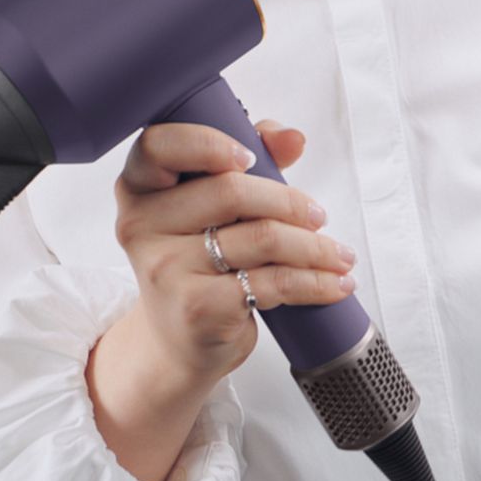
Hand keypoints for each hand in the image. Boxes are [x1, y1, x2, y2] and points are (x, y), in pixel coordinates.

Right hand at [87, 121, 355, 480]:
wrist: (178, 343)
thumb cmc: (201, 264)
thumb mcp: (213, 211)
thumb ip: (251, 162)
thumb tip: (292, 137)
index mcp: (139, 188)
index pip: (159, 147)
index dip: (208, 144)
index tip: (250, 158)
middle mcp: (142, 226)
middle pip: (232, 192)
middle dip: (290, 202)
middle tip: (319, 216)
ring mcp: (167, 269)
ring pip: (262, 238)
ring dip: (315, 247)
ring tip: (340, 256)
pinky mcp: (198, 308)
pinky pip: (274, 283)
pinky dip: (316, 282)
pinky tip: (336, 284)